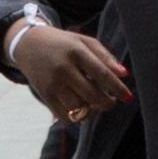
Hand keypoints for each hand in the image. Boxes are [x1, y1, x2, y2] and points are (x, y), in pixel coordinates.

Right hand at [14, 23, 132, 124]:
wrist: (29, 44)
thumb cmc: (64, 43)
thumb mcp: (85, 41)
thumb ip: (106, 57)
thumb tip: (124, 74)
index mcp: (76, 52)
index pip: (102, 74)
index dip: (118, 88)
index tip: (128, 97)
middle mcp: (63, 69)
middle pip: (92, 95)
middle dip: (107, 103)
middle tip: (111, 101)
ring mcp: (52, 84)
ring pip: (79, 108)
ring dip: (92, 110)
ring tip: (94, 102)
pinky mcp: (45, 96)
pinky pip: (65, 116)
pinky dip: (77, 116)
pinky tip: (81, 107)